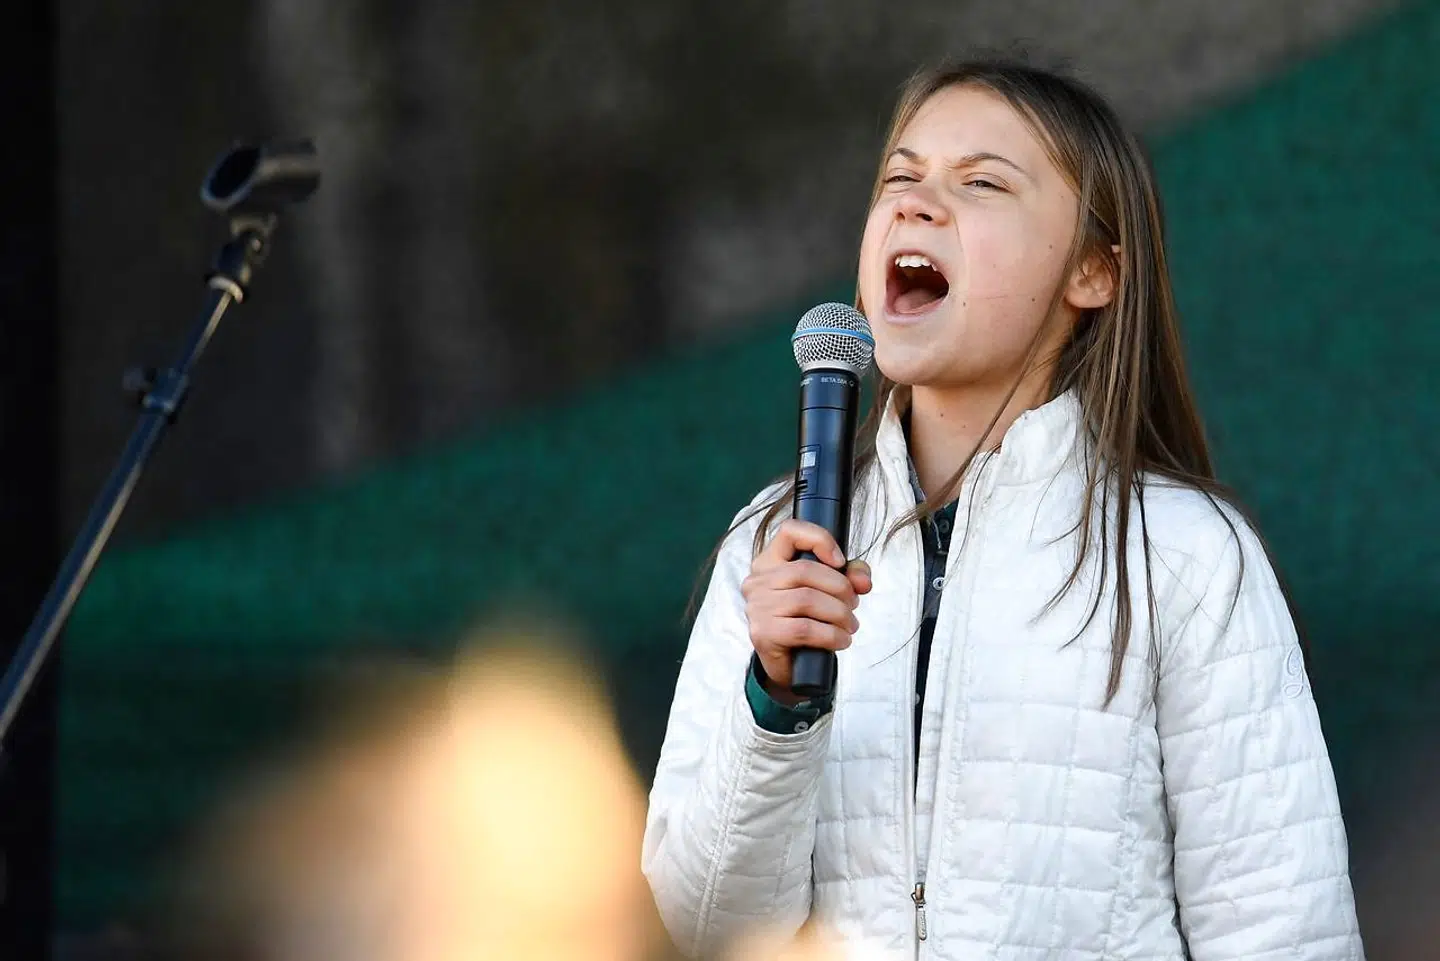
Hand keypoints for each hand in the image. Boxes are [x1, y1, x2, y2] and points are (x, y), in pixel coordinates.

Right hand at [740, 520, 872, 702]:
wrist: (789, 665)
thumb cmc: (807, 620)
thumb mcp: (830, 592)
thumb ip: (850, 576)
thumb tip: (863, 581)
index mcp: (770, 561)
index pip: (790, 531)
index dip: (820, 539)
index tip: (840, 561)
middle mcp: (758, 580)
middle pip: (805, 569)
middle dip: (840, 587)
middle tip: (853, 605)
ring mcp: (757, 607)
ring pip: (807, 599)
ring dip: (839, 614)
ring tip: (850, 625)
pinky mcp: (763, 633)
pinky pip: (805, 628)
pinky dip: (831, 635)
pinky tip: (841, 640)